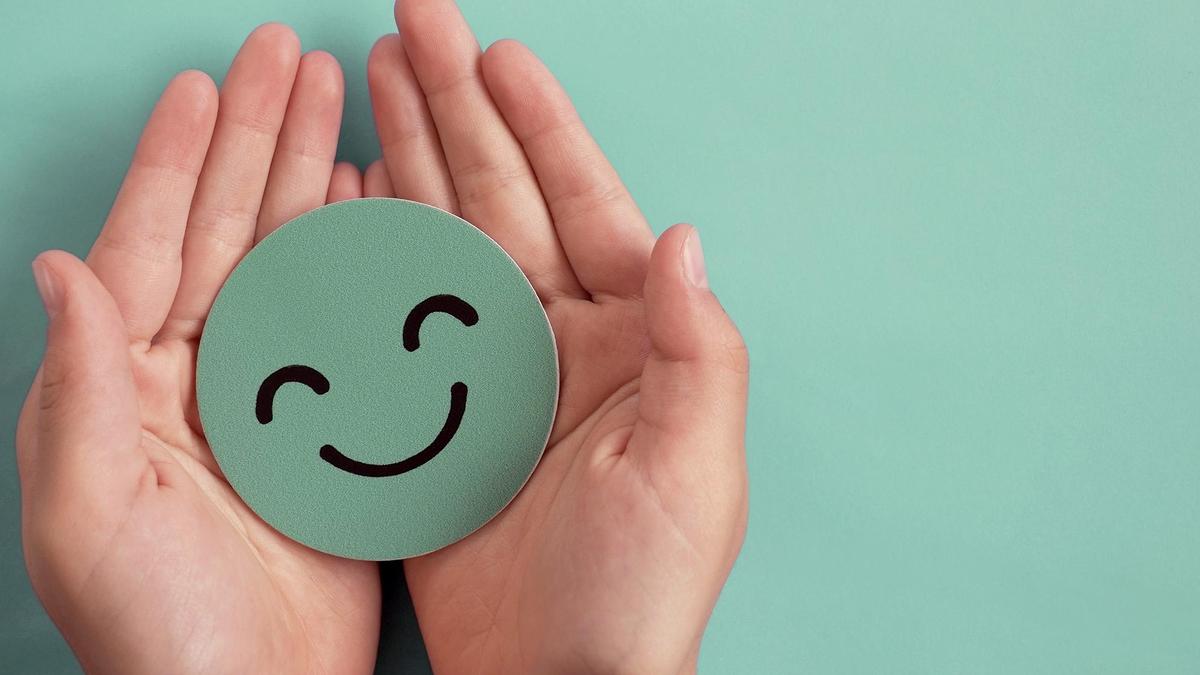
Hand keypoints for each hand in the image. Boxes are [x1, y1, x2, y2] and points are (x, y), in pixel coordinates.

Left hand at [16, 25, 379, 673]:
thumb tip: (60, 265)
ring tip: (335, 106)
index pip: (151, 244)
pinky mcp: (327, 425)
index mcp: (127, 384)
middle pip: (226, 229)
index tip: (208, 84)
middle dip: (256, 140)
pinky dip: (355, 257)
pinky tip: (370, 209)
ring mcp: (267, 395)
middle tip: (287, 59)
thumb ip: (77, 387)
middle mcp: (194, 375)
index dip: (178, 160)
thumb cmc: (153, 629)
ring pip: (287, 260)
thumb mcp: (85, 514)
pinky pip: (342, 320)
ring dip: (308, 180)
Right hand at [367, 1, 749, 671]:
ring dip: (415, 158)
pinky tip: (352, 195)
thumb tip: (684, 234)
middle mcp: (563, 343)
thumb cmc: (638, 594)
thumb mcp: (692, 471)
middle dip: (458, 111)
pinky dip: (374, 251)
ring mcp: (494, 374)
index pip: (584, 207)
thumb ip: (699, 349)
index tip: (499, 51)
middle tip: (412, 26)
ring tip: (377, 81)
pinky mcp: (437, 415)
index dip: (540, 126)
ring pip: (446, 240)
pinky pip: (399, 314)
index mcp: (631, 342)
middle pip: (503, 201)